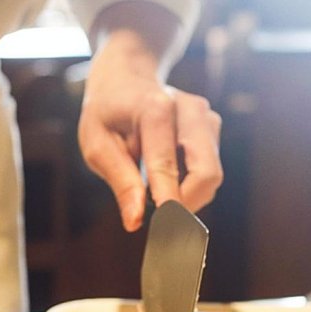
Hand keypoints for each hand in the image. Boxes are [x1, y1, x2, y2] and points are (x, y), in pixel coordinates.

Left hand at [78, 47, 222, 231]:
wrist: (127, 77)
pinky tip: (165, 176)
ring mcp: (206, 117)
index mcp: (155, 110)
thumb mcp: (97, 144)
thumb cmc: (107, 114)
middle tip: (160, 222)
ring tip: (153, 189)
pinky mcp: (213, 127)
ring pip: (211, 175)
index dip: (169, 204)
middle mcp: (190, 110)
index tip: (167, 234)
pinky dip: (189, 184)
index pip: (167, 166)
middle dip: (187, 205)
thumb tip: (135, 221)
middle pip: (207, 173)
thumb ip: (120, 181)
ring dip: (186, 195)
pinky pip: (209, 169)